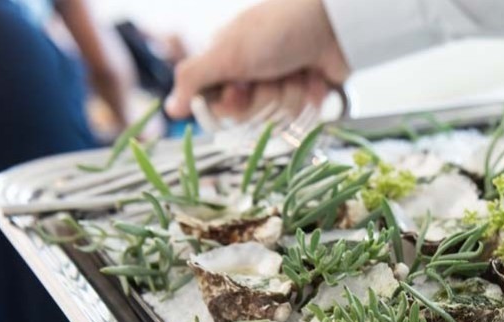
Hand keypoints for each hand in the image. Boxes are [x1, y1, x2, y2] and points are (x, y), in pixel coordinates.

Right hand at [166, 0, 348, 120]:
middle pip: (251, 116)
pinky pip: (305, 113)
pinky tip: (315, 75)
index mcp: (227, 62)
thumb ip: (194, 78)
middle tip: (274, 73)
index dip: (233, 106)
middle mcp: (252, 74)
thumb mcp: (228, 52)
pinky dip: (312, 94)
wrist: (333, 23)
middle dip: (266, 97)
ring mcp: (281, 82)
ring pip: (280, 116)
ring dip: (292, 93)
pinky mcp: (308, 90)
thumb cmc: (277, 31)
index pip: (219, 108)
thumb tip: (170, 108)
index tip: (240, 90)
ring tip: (299, 69)